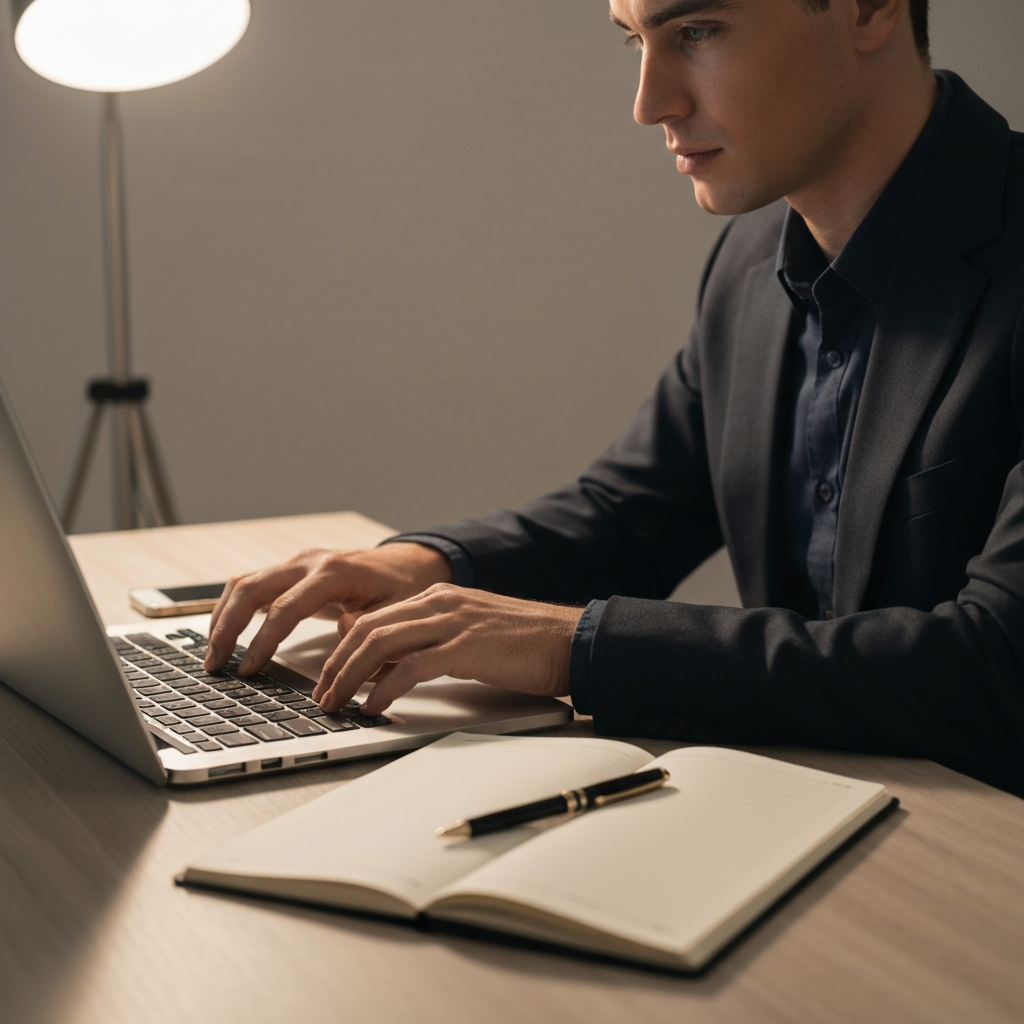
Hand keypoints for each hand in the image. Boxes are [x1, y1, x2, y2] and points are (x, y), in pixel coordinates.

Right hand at [205, 543, 451, 673]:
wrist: (409, 563)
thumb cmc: (404, 588)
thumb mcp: (396, 611)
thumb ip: (368, 627)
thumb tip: (341, 637)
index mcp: (334, 572)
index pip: (285, 608)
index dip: (263, 641)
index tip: (248, 670)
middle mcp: (309, 562)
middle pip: (251, 588)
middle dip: (227, 627)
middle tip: (215, 665)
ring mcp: (298, 563)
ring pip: (245, 583)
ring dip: (223, 617)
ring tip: (214, 654)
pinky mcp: (293, 571)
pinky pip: (253, 585)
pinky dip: (234, 608)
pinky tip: (226, 635)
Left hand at [312, 584, 583, 715]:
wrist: (571, 640)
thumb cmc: (524, 644)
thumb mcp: (467, 635)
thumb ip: (429, 642)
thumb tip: (388, 666)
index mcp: (439, 597)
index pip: (373, 618)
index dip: (343, 650)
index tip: (329, 678)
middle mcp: (440, 603)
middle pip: (367, 628)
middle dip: (336, 665)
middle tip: (322, 696)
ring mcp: (453, 622)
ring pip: (381, 643)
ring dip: (350, 676)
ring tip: (336, 703)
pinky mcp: (467, 647)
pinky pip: (413, 666)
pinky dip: (386, 688)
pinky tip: (375, 706)